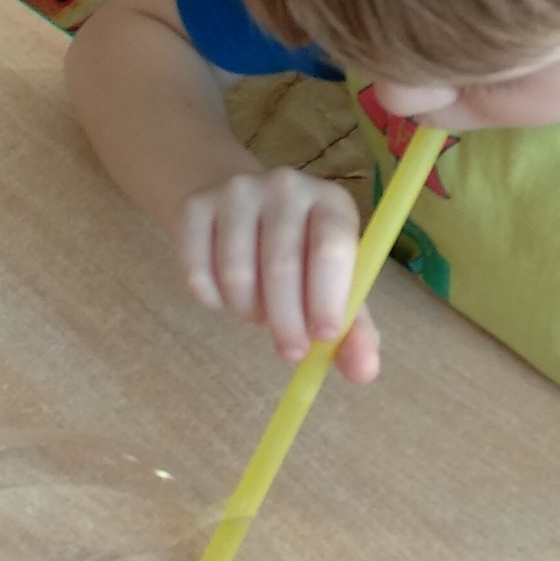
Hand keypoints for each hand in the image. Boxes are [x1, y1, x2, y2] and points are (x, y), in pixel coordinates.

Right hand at [173, 167, 381, 381]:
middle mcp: (286, 187)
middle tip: (290, 351)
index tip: (323, 336)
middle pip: (283, 264)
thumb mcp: (332, 283)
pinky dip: (213, 298)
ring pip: (237, 272)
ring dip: (248, 309)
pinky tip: (225, 295)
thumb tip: (364, 373)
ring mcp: (237, 191)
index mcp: (331, 203)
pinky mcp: (195, 206)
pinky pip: (198, 270)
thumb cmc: (296, 253)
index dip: (327, 297)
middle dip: (287, 320)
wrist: (234, 206)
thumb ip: (353, 329)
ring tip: (258, 310)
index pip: (332, 248)